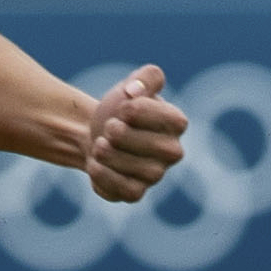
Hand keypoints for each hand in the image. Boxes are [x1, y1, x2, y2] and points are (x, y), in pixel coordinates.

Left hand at [85, 64, 186, 203]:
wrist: (94, 134)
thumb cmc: (118, 110)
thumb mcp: (131, 86)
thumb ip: (146, 78)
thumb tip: (135, 91)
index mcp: (176, 122)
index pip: (166, 118)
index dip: (136, 110)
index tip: (121, 107)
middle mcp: (173, 151)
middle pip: (152, 146)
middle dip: (119, 133)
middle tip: (108, 127)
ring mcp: (156, 175)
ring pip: (137, 170)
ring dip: (108, 154)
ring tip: (99, 144)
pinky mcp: (135, 192)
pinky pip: (125, 191)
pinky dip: (104, 176)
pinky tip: (95, 164)